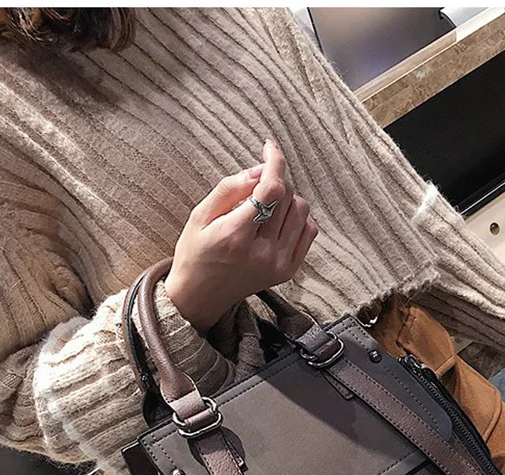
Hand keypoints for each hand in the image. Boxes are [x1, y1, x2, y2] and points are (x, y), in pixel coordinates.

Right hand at [164, 139, 318, 331]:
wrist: (200, 297)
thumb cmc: (195, 253)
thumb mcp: (199, 215)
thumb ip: (230, 189)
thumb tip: (261, 169)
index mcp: (236, 236)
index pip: (271, 190)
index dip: (274, 162)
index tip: (268, 148)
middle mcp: (262, 253)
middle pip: (287, 196)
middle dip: (274, 180)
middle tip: (255, 186)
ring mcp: (279, 264)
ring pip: (302, 211)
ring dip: (287, 198)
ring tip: (265, 205)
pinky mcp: (288, 271)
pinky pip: (309, 231)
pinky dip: (298, 218)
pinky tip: (278, 220)